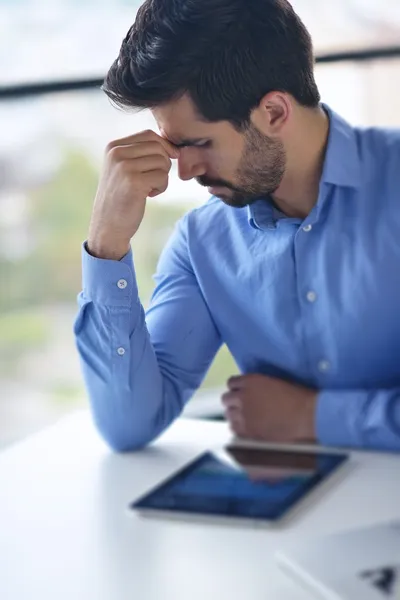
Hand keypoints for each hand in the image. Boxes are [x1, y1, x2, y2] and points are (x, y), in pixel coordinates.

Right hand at [87, 130, 178, 259]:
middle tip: (154, 180)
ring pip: (162, 162)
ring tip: (149, 188)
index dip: (164, 147)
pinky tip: (148, 195)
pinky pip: (163, 177)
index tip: (166, 162)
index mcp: (113, 147)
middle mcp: (116, 153)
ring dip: (162, 177)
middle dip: (164, 163)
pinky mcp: (134, 182)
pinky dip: (161, 188)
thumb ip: (140, 153)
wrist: (108, 226)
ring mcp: (124, 167)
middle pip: (158, 147)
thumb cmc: (121, 198)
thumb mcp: (123, 169)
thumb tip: (173, 146)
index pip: (148, 135)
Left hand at [222, 374, 317, 442]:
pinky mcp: (247, 430)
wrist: (305, 415)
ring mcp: (243, 414)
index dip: (236, 389)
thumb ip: (259, 386)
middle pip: (226, 399)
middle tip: (242, 407)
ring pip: (228, 414)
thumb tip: (254, 391)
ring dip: (235, 415)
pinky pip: (234, 428)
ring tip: (245, 419)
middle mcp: (242, 396)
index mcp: (251, 381)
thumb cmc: (297, 397)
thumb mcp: (275, 382)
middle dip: (233, 402)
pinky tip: (246, 429)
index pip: (232, 383)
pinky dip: (238, 428)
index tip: (241, 393)